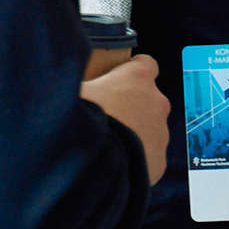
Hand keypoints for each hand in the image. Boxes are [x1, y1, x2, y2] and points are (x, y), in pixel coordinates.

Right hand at [81, 54, 169, 185]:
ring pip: (150, 130)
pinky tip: (114, 164)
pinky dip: (135, 160)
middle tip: (106, 119)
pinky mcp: (159, 161)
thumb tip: (67, 82)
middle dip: (131, 107)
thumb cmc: (79, 120)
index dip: (131, 71)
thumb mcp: (72, 89)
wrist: (92, 164)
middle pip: (148, 100)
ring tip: (107, 146)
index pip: (146, 64)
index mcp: (138, 77)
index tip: (119, 79)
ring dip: (134, 135)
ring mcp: (161, 133)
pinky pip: (148, 157)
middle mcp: (157, 102)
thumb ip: (81, 83)